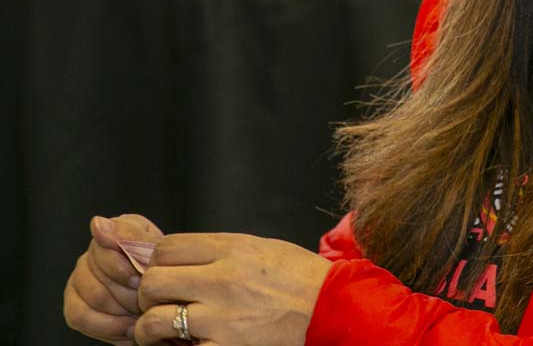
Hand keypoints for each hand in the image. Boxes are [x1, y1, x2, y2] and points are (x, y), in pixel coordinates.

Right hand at [63, 214, 163, 344]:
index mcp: (117, 231)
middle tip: (148, 302)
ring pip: (95, 297)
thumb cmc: (166, 272)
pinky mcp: (73, 303)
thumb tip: (96, 222)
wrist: (168, 297)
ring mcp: (80, 277)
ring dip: (123, 310)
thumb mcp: (159, 251)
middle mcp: (93, 251)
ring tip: (142, 315)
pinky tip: (129, 328)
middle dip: (130, 294)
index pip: (105, 247)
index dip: (126, 268)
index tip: (142, 281)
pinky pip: (79, 316)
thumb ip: (131, 236)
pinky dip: (108, 326)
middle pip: (102, 276)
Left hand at [134, 233, 331, 345]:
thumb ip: (220, 251)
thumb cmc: (300, 278)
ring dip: (150, 329)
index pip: (166, 248)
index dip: (156, 262)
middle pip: (153, 281)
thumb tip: (177, 257)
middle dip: (148, 295)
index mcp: (232, 249)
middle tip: (158, 304)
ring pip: (154, 320)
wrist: (334, 309)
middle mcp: (222, 279)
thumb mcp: (261, 249)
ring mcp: (222, 317)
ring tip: (160, 333)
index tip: (163, 274)